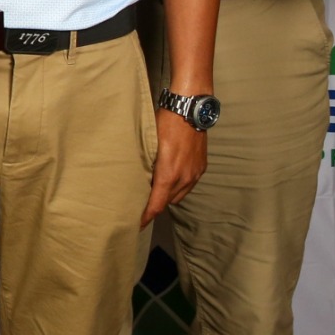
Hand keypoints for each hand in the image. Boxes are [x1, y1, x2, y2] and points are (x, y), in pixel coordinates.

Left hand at [143, 109, 207, 225]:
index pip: (157, 204)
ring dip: (166, 196)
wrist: (189, 109)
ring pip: (179, 194)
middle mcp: (185, 177)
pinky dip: (177, 187)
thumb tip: (133, 178)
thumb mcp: (148, 144)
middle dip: (154, 205)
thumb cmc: (165, 123)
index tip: (136, 224)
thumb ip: (144, 165)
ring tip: (152, 192)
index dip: (146, 217)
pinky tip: (168, 180)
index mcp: (169, 174)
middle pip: (167, 202)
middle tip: (139, 204)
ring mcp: (195, 173)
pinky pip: (188, 185)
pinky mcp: (201, 167)